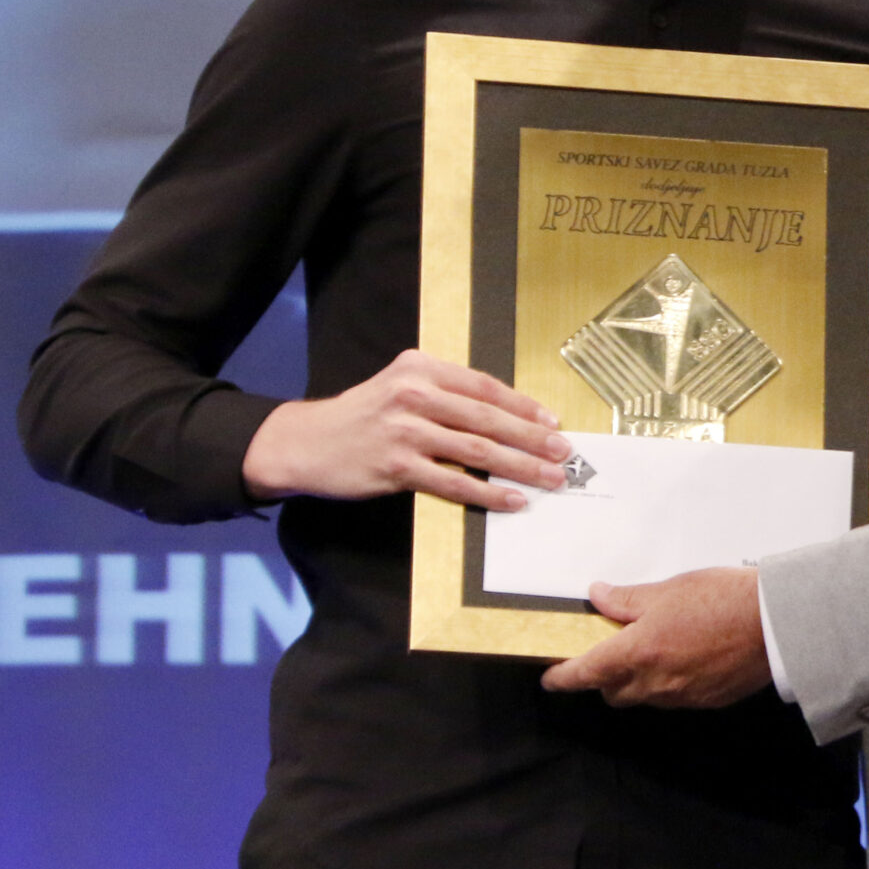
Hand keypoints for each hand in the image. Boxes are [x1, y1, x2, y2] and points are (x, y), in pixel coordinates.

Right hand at [241, 349, 569, 508]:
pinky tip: (511, 499)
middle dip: (532, 437)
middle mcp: (415, 395)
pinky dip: (487, 493)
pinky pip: (454, 483)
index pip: (484, 386)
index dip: (523, 404)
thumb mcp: (399, 386)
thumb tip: (503, 415)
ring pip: (478, 451)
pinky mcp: (397, 468)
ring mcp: (405, 432)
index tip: (552, 420)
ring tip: (549, 478)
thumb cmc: (361, 415)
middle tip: (562, 452)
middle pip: (488, 418)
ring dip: (520, 467)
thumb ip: (444, 393)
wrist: (306, 442)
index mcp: (420, 368)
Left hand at [541, 567, 770, 708]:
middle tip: (612, 650)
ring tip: (658, 648)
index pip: (585, 673)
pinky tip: (688, 657)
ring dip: (640, 680)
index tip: (551, 678)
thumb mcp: (668, 590)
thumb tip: (600, 597)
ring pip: (645, 696)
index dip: (562, 678)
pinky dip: (672, 682)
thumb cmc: (726, 601)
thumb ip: (628, 599)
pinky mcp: (707, 700)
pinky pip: (676, 697)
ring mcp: (683, 696)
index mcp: (638, 653)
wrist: (776, 622)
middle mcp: (656, 682)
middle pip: (613, 692)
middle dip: (605, 677)